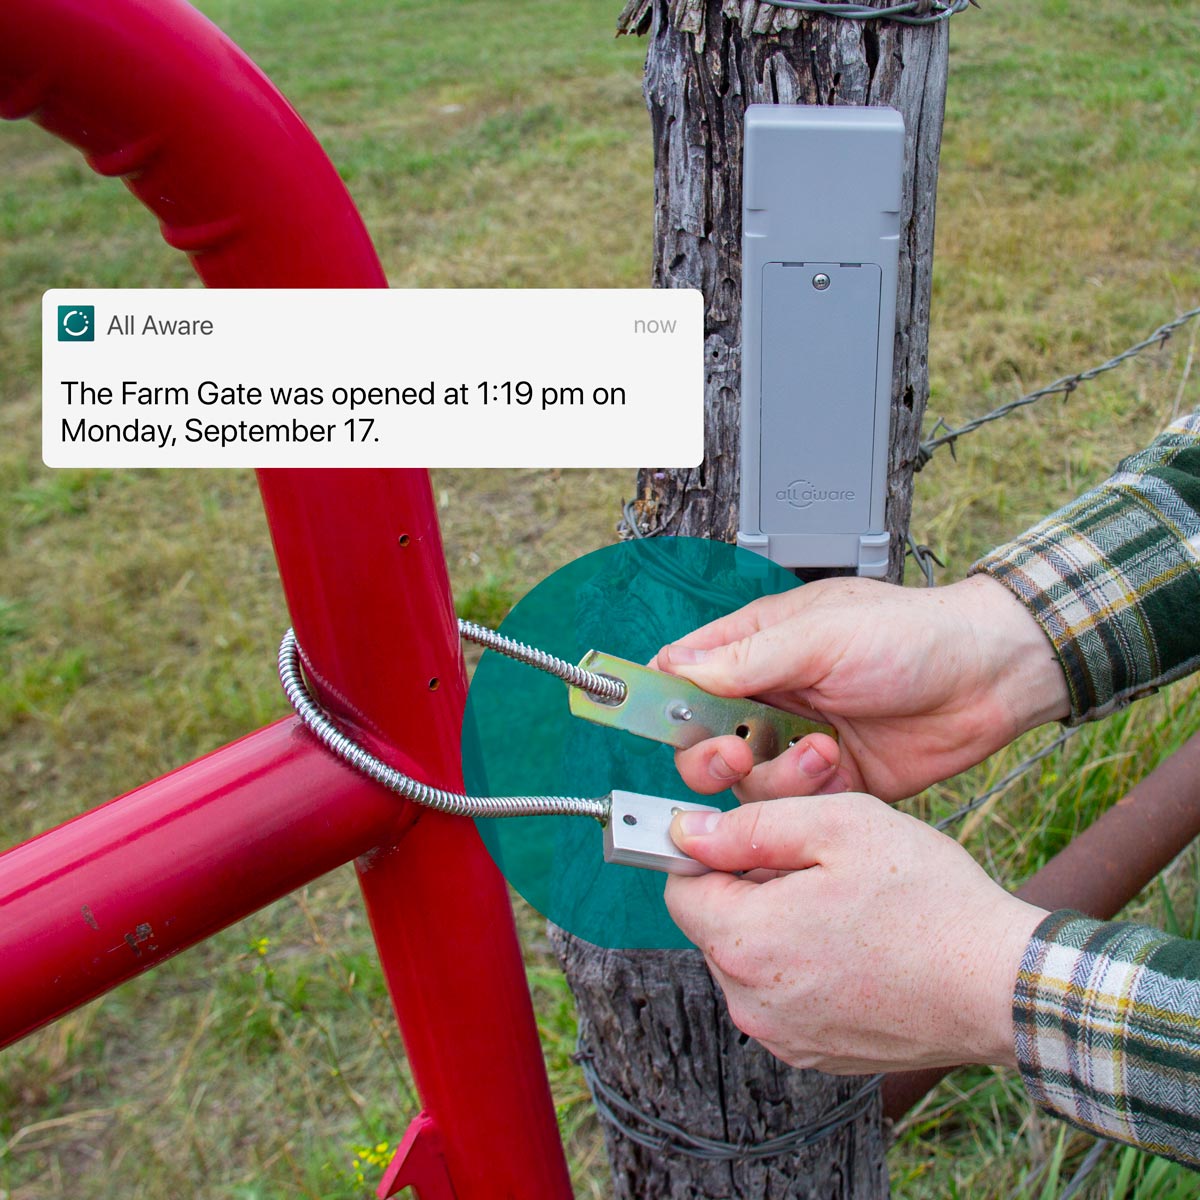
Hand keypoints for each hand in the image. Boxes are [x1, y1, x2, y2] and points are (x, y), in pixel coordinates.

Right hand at [653, 574, 1069, 803]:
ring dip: (771, 774)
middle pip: (701, 739)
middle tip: (735, 754)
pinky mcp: (831, 781)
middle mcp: (770, 695)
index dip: (658, 696)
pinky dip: (806, 793)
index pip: (683, 671)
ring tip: (816, 750)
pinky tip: (838, 763)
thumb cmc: (913, 634)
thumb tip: (678, 669)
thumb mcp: (822, 635)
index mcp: (757, 645)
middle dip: (708, 754)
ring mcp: (798, 740)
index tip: (646, 718)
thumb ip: (747, 660)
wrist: (990, 678)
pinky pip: (791, 805)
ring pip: (744, 781)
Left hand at [665, 795, 1046, 1073]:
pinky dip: (803, 965)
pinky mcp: (815, 1054)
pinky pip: (781, 995)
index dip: (709, 854)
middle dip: (748, 889)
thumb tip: (685, 831)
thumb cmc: (928, 899)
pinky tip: (855, 945)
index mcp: (745, 942)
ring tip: (842, 906)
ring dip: (776, 926)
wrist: (1001, 985)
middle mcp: (751, 1001)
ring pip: (748, 959)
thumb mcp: (837, 826)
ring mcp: (783, 1037)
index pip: (680, 889)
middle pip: (714, 925)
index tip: (749, 839)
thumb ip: (750, 826)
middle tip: (816, 867)